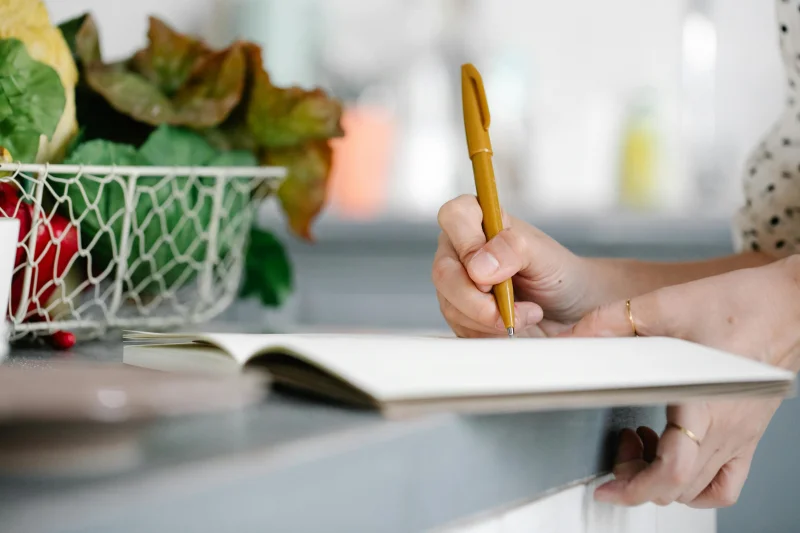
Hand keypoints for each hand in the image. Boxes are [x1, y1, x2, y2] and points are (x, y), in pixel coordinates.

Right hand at [433, 195, 601, 337]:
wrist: (570, 309)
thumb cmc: (559, 274)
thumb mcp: (545, 256)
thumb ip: (513, 250)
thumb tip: (478, 266)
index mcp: (480, 221)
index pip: (454, 216)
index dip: (468, 245)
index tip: (491, 273)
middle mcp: (461, 249)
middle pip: (444, 272)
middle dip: (477, 301)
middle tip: (508, 310)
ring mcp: (456, 282)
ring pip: (450, 305)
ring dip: (487, 320)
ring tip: (522, 316)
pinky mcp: (459, 312)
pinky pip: (459, 327)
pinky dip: (487, 333)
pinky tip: (509, 325)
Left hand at [563, 257, 799, 507]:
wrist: (788, 304)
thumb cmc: (742, 304)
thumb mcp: (666, 305)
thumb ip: (613, 321)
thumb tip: (574, 338)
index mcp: (705, 403)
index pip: (673, 470)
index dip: (635, 486)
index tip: (608, 487)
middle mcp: (726, 428)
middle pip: (680, 487)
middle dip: (637, 483)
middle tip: (614, 462)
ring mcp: (739, 435)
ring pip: (699, 488)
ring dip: (663, 481)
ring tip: (640, 447)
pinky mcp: (747, 432)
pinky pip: (727, 481)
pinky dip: (698, 486)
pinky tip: (676, 461)